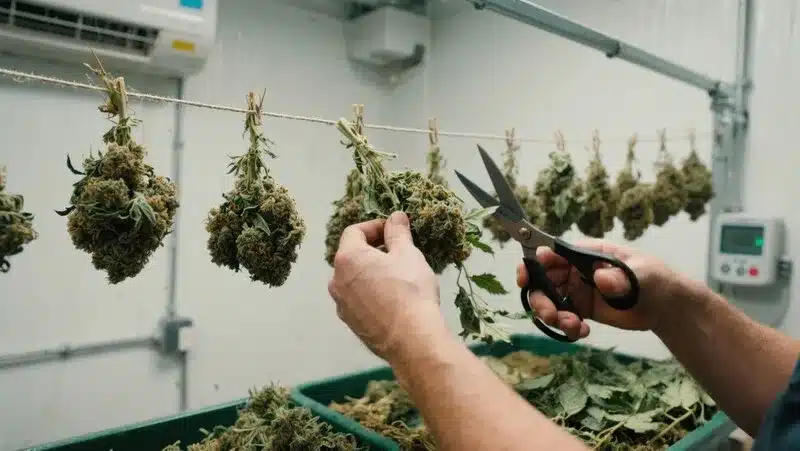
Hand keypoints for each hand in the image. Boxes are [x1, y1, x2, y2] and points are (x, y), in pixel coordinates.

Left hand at [328, 211, 442, 360]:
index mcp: (347, 259)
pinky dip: (371, 293)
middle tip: (398, 252)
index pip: (354, 232)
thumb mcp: (408, 254)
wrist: (412, 339)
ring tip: (397, 276)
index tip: (394, 230)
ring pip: (354, 280)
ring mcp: (342, 305)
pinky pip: (359, 300)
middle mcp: (336, 281)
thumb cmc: (410, 291)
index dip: (375, 227)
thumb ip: (398, 232)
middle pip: (352, 256)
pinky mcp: (351, 324)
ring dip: (371, 272)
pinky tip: (393, 299)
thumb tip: (395, 217)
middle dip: (373, 250)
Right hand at [516, 238, 682, 340]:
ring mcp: (576, 291)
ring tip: (573, 326)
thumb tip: (600, 277)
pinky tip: (582, 332)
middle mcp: (575, 270)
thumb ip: (620, 277)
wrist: (665, 307)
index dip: (535, 262)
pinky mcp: (581, 310)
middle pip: (542, 280)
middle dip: (539, 298)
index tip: (526, 276)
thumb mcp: (641, 273)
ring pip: (548, 301)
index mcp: (586, 253)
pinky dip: (566, 328)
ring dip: (552, 316)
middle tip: (551, 315)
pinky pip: (562, 318)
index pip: (552, 253)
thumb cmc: (654, 279)